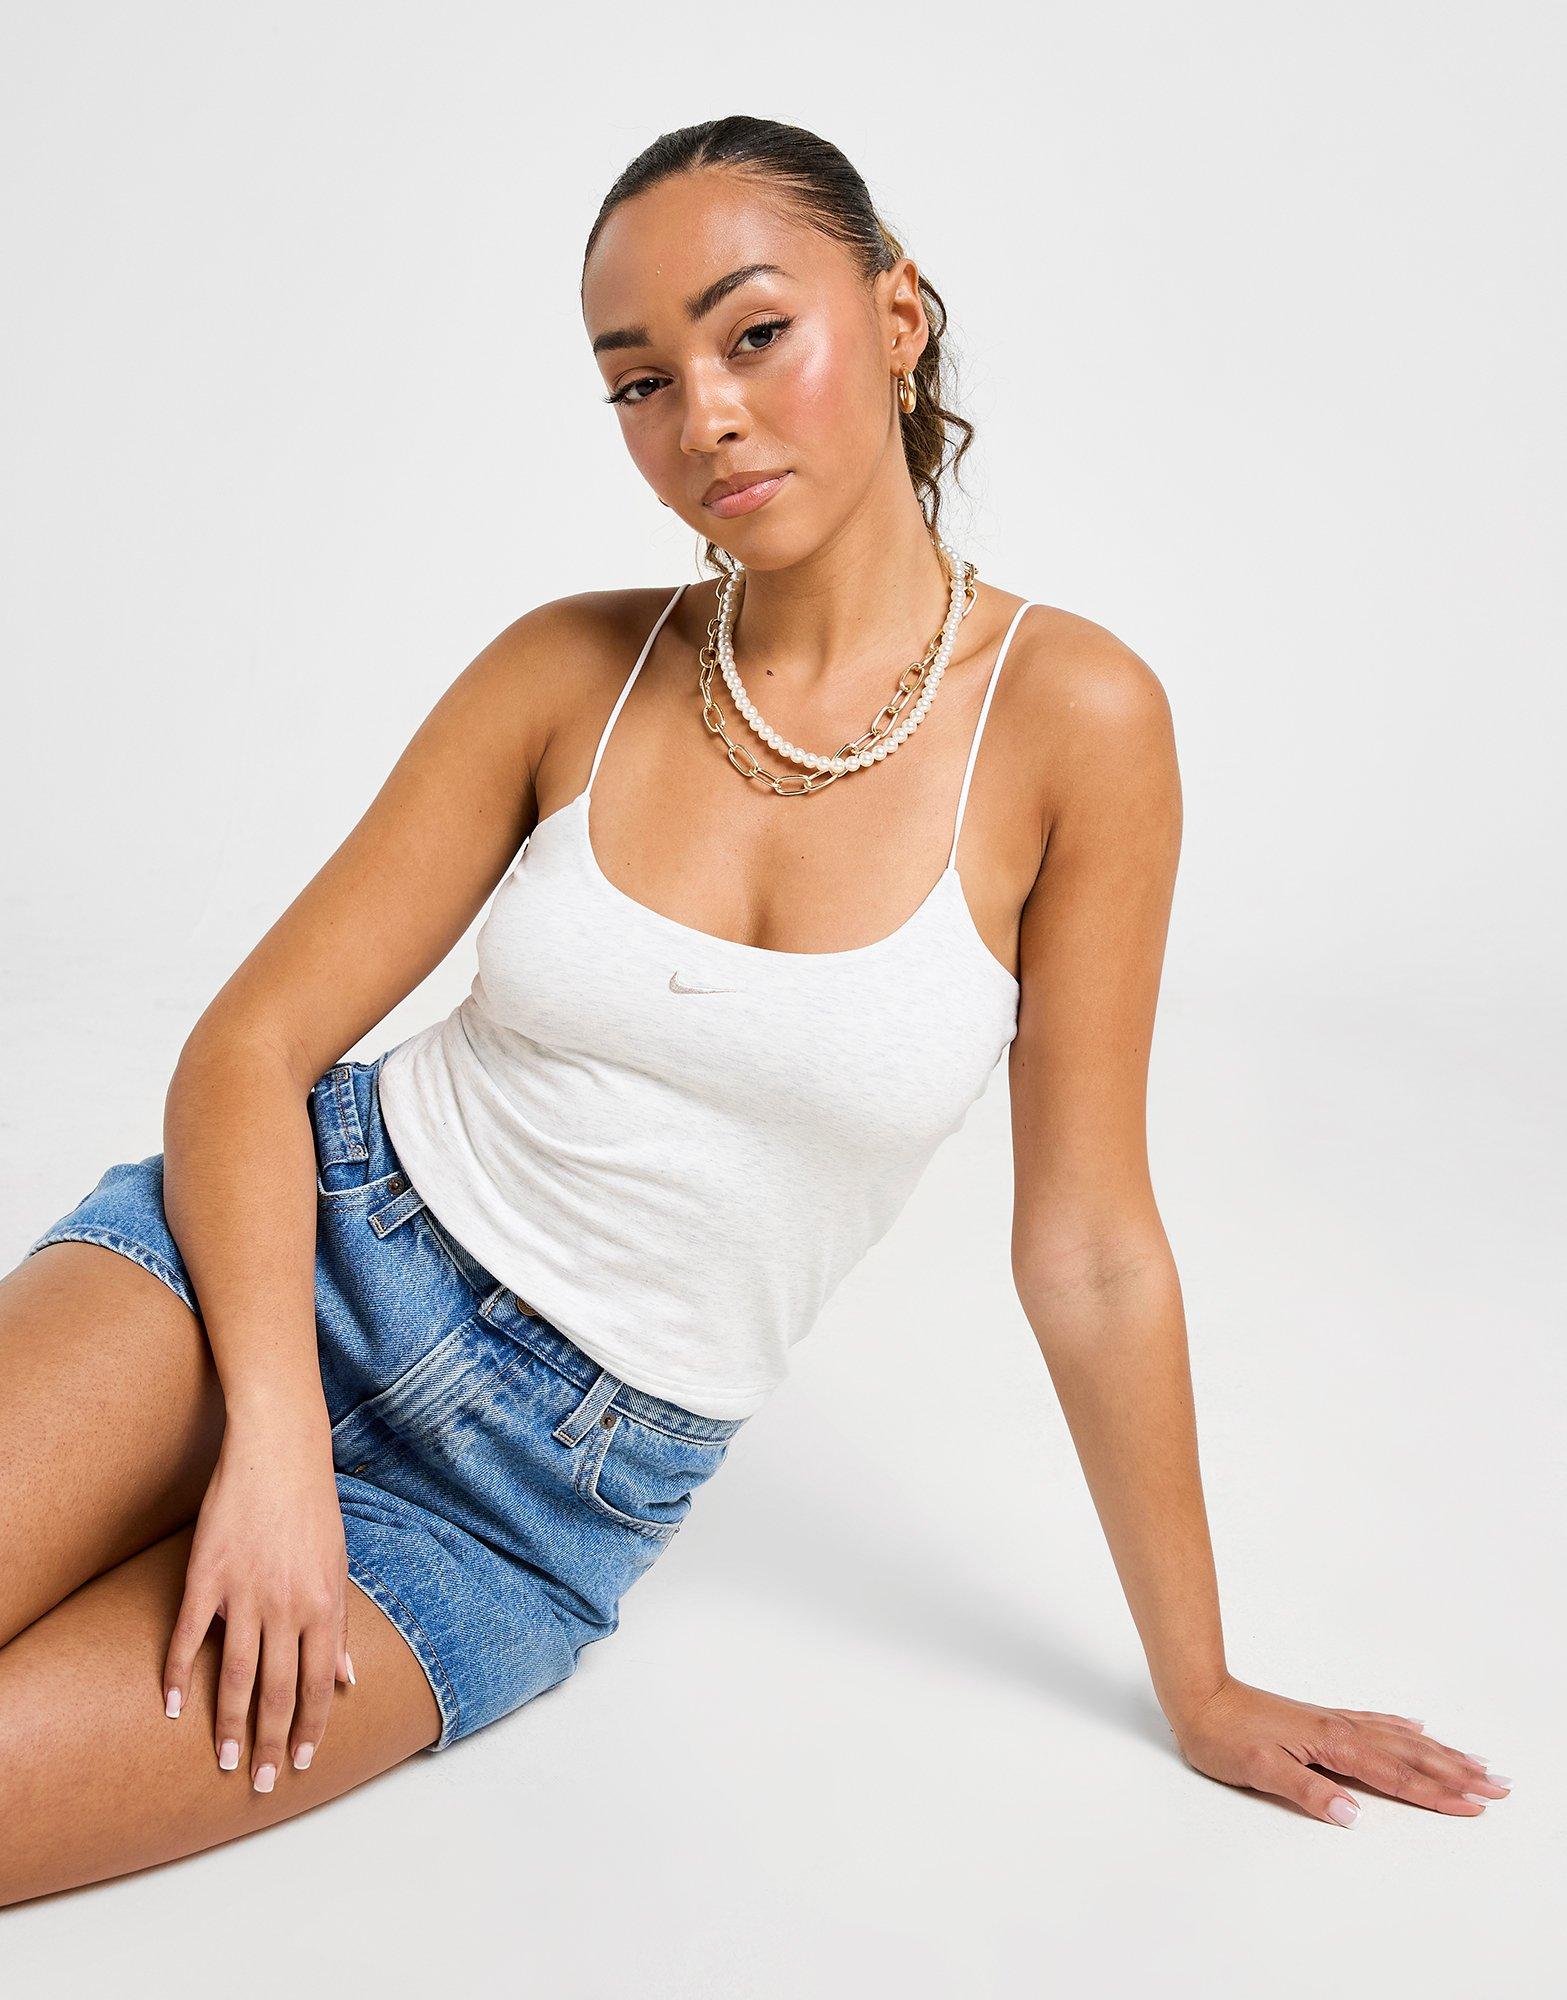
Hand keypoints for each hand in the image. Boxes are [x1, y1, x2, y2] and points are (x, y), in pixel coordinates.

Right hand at [161, 1403, 354, 1789]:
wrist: (278, 1452)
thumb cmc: (313, 1508)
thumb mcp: (338, 1566)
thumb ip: (338, 1625)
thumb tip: (347, 1678)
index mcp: (323, 1606)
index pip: (318, 1686)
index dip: (311, 1729)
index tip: (302, 1763)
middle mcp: (286, 1608)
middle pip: (279, 1692)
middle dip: (273, 1744)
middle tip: (263, 1784)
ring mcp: (243, 1595)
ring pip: (237, 1676)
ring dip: (230, 1725)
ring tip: (226, 1761)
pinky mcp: (205, 1578)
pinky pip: (189, 1638)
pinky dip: (180, 1676)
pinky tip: (173, 1708)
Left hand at [1170, 1673, 1512, 1825]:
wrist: (1196, 1694)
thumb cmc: (1222, 1734)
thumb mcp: (1258, 1770)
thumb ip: (1306, 1790)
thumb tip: (1350, 1814)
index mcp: (1331, 1742)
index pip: (1395, 1775)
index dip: (1436, 1793)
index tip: (1475, 1805)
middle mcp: (1339, 1728)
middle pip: (1410, 1754)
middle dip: (1456, 1771)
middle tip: (1499, 1785)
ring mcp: (1331, 1721)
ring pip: (1398, 1738)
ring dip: (1439, 1751)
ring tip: (1475, 1760)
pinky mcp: (1319, 1719)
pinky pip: (1374, 1723)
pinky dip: (1401, 1728)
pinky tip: (1415, 1728)